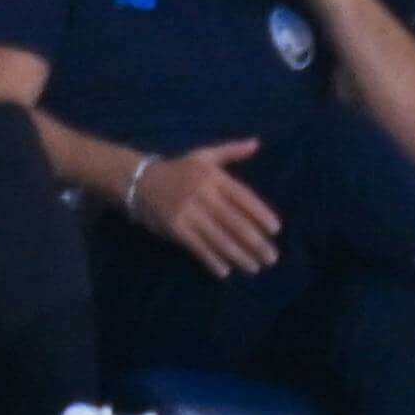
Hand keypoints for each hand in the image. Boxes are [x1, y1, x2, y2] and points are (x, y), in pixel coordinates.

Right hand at [135, 138, 281, 276]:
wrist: (138, 180)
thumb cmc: (177, 169)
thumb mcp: (204, 155)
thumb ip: (232, 150)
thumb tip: (257, 143)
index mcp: (213, 177)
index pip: (243, 197)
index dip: (260, 213)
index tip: (276, 229)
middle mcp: (202, 194)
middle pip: (234, 221)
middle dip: (255, 242)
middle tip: (271, 257)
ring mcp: (188, 213)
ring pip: (219, 238)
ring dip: (239, 255)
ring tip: (255, 268)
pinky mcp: (175, 228)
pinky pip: (197, 247)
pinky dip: (212, 260)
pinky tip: (225, 271)